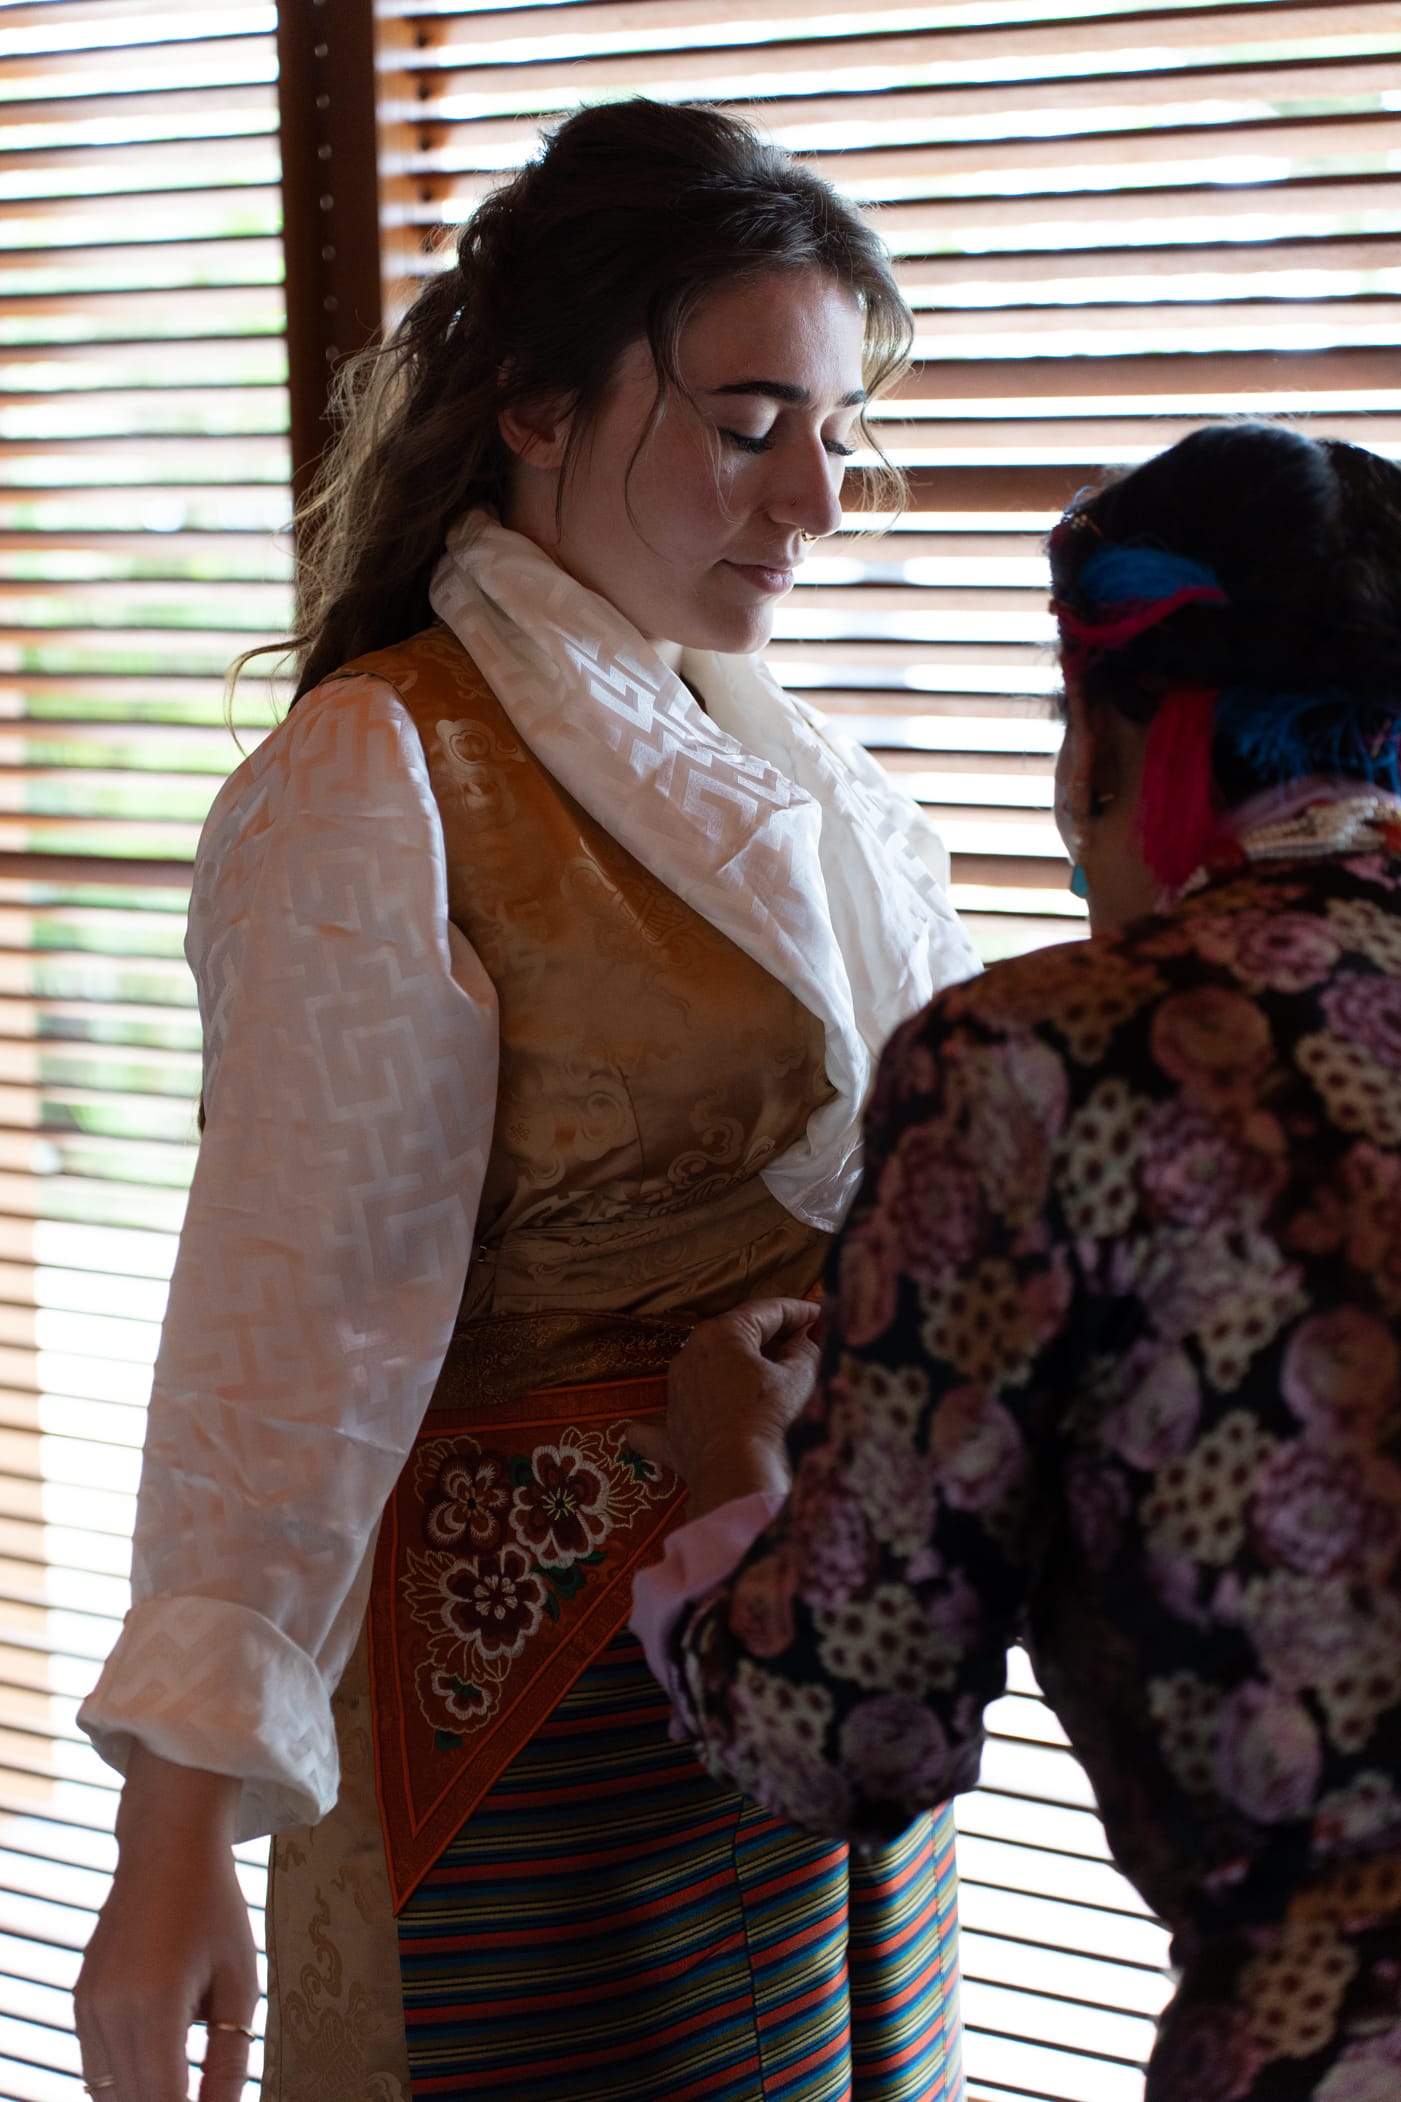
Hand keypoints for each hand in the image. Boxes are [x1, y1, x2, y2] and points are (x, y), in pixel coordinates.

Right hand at [74, 1745, 257, 2101]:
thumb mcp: (240, 1983)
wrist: (168, 1848)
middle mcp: (110, 2009)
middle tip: (201, 2098)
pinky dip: (126, 2079)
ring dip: (144, 2098)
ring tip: (185, 2085)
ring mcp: (87, 2005)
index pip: (164, 2101)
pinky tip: (160, 2067)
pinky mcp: (81, 2000)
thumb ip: (230, 2060)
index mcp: (155, 2002)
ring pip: (109, 2092)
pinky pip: (98, 2065)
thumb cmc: (214, 1911)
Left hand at [628, 1297, 821, 1519]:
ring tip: (770, 1375)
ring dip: (735, 1366)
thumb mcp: (798, 1378)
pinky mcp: (670, 1429)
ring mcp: (675, 1391)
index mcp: (721, 1334)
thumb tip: (809, 1337)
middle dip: (769, 1336)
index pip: (766, 1310)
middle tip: (803, 1341)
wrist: (735, 1473)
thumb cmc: (768, 1419)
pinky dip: (667, 1418)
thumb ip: (805, 1349)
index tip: (818, 1316)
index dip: (798, 1311)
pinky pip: (664, 1418)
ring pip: (706, 1367)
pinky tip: (655, 1423)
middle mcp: (689, 1354)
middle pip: (735, 1335)